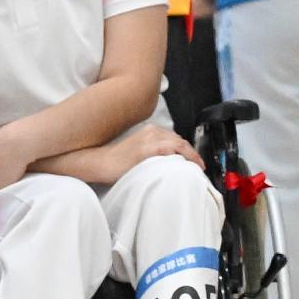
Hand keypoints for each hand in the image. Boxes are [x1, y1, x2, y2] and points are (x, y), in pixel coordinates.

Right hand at [73, 124, 202, 186]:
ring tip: (197, 167)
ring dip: (191, 155)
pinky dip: (186, 156)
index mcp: (149, 131)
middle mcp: (151, 131)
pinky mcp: (148, 147)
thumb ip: (153, 154)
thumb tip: (169, 163)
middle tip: (198, 166)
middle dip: (191, 153)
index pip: (175, 139)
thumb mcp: (139, 154)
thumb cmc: (116, 163)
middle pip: (180, 140)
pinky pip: (174, 148)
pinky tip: (191, 165)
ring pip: (180, 143)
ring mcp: (150, 138)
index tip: (194, 161)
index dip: (187, 150)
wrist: (100, 163)